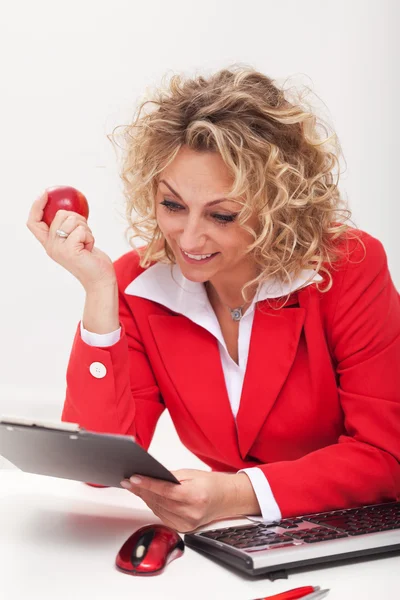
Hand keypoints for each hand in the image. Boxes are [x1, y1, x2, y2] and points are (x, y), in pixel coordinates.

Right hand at [26, 191, 116, 290]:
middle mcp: (51, 246)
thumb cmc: (91, 259)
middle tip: (84, 234)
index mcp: (49, 243)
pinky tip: (89, 249)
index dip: (37, 206)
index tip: (45, 193)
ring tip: (86, 243)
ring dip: (86, 229)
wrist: (100, 279)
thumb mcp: (76, 240)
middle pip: (60, 215)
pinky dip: (90, 236)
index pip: (34, 222)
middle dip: (78, 219)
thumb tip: (70, 208)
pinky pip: (81, 230)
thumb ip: (69, 228)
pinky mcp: (69, 250)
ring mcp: (59, 248)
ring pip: (72, 220)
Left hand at [120, 469, 260, 531]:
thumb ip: (170, 476)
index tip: (134, 479)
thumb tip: (149, 476)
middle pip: (159, 501)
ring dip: (145, 498)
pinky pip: (162, 516)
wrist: (224, 499)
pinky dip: (154, 506)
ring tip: (135, 487)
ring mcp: (187, 524)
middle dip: (142, 490)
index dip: (148, 484)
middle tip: (129, 481)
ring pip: (158, 510)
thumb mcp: (191, 474)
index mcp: (195, 497)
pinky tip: (148, 497)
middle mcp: (191, 513)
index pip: (166, 491)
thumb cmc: (210, 484)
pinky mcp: (183, 529)